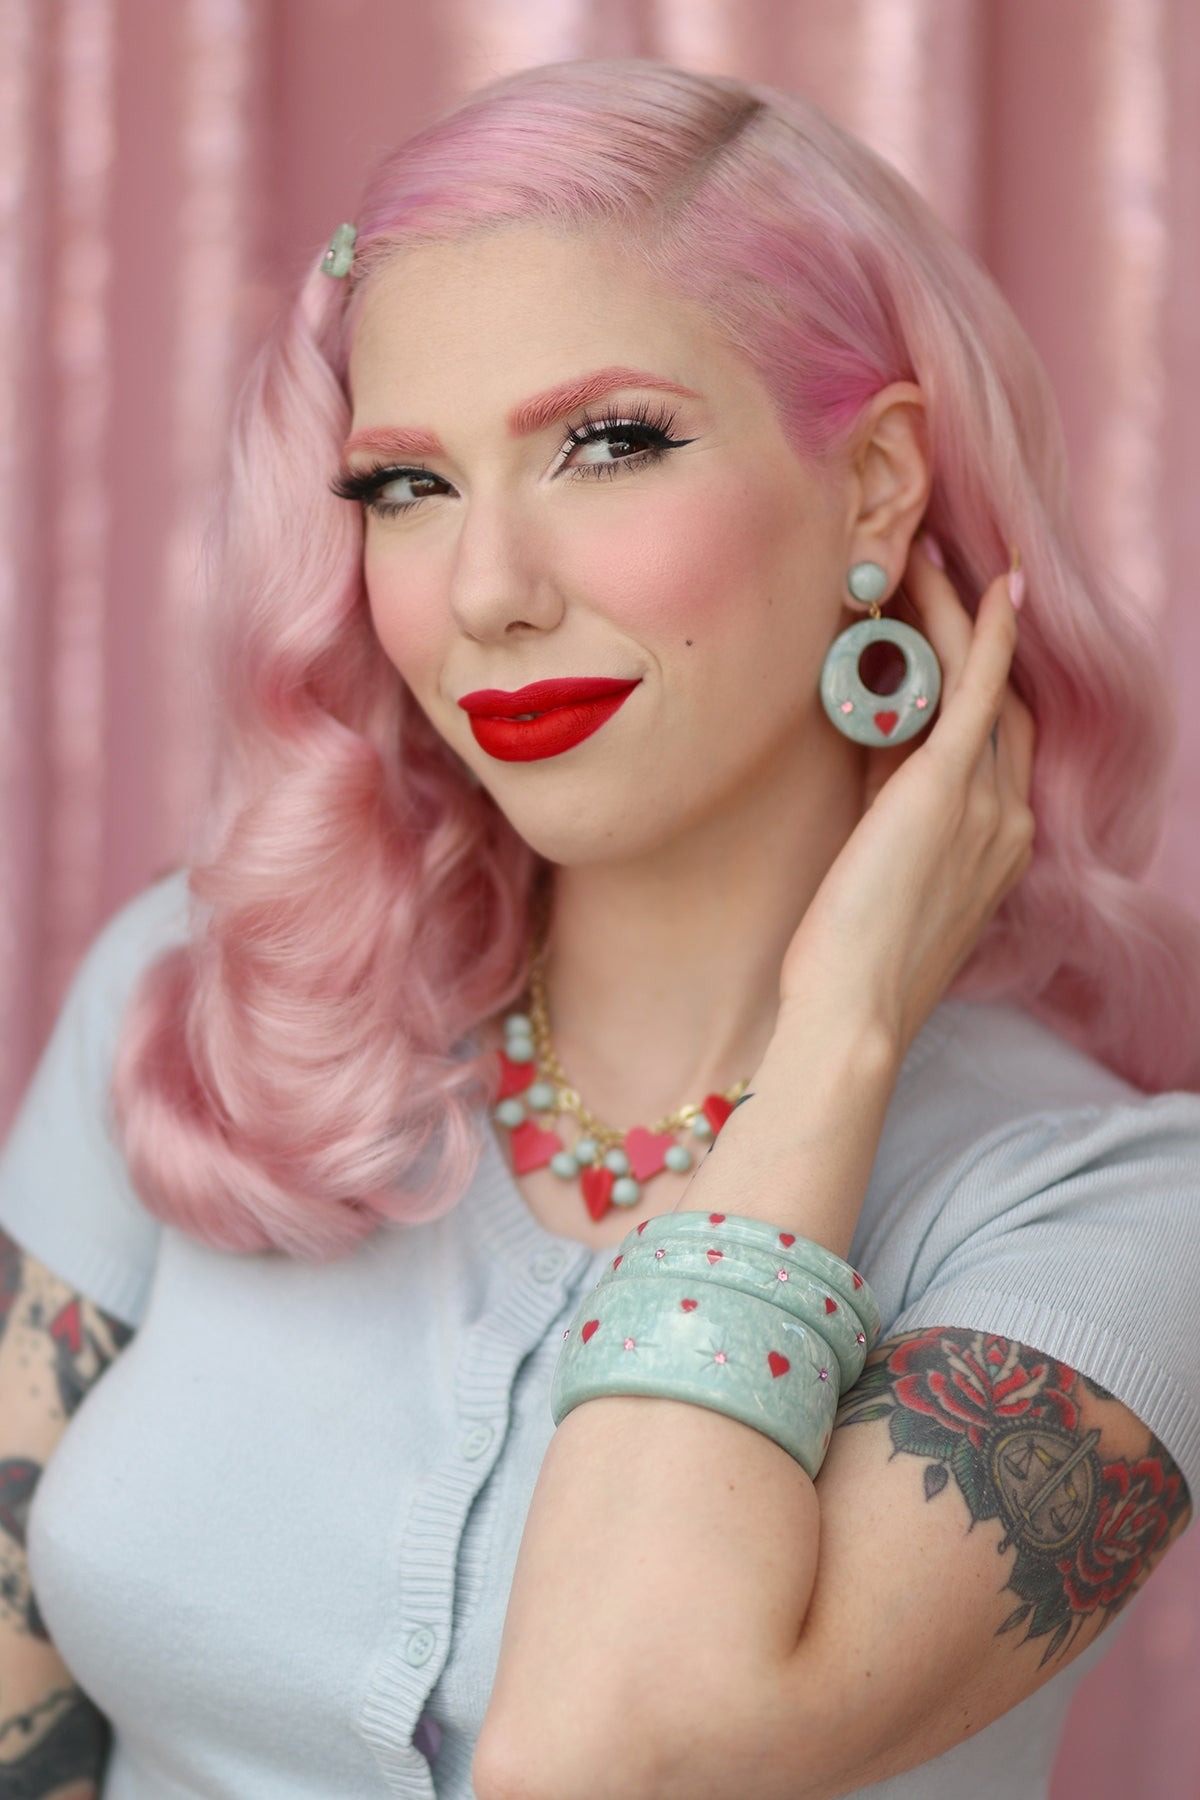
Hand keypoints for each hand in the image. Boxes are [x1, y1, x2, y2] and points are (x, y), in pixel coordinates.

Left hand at [775, 535, 1035, 1067]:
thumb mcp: (880, 872)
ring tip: (923, 561)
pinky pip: (980, 690)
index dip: (978, 686)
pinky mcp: (948, 790)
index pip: (995, 746)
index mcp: (994, 848)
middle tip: (936, 574)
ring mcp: (987, 805)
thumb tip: (873, 743)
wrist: (852, 1014)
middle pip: (1002, 705)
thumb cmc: (849, 964)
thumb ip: (888, 808)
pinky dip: (986, 633)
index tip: (944, 640)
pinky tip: (984, 585)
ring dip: (958, 616)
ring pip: (985, 684)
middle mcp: (1008, 821)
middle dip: (976, 636)